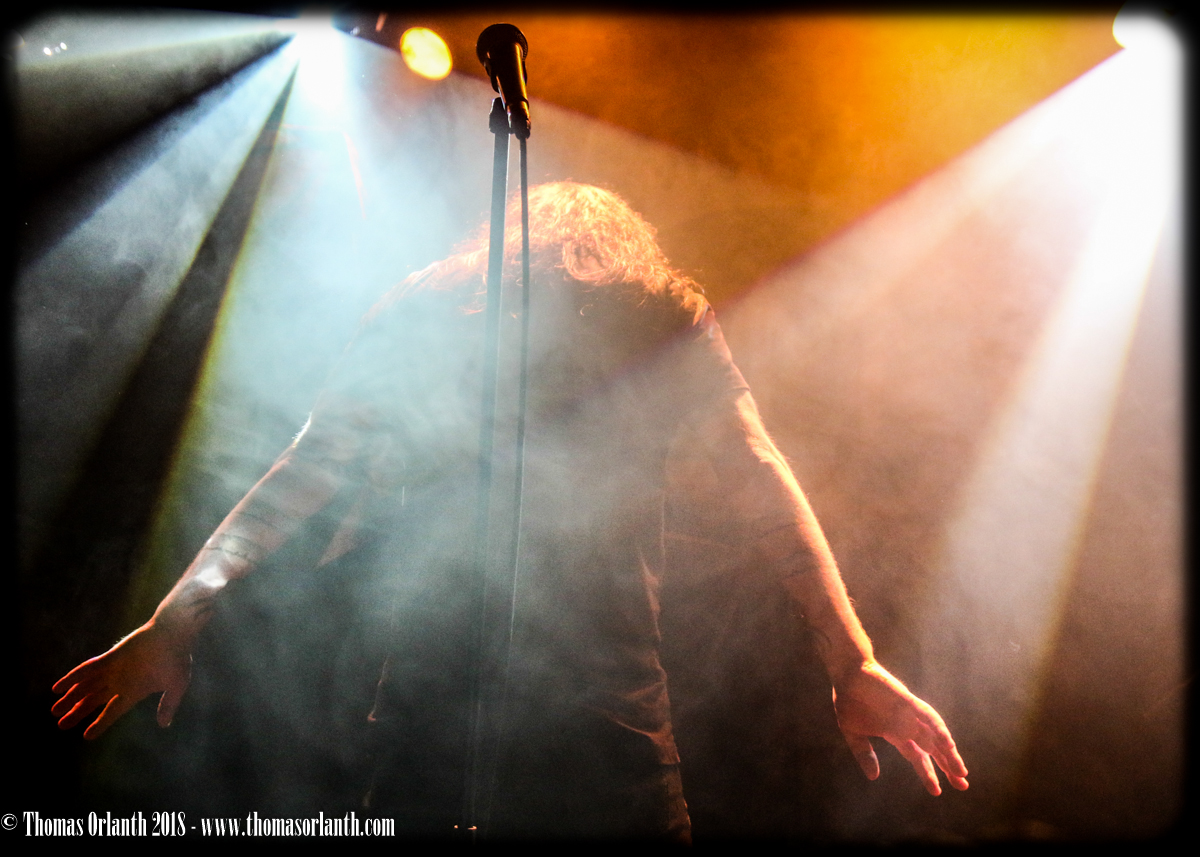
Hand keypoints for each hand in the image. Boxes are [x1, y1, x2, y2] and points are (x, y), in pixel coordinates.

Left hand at [51, 622, 191, 739]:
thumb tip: (164, 725)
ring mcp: (114, 669)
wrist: (174, 632)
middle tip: (61, 726)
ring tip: (54, 711)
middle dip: (77, 712)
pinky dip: (72, 679)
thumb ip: (169, 704)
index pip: (112, 711)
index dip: (99, 724)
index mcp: (135, 691)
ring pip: (86, 687)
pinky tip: (58, 688)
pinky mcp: (110, 656)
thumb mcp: (177, 684)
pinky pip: (87, 669)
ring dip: (70, 698)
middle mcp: (120, 682)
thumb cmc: (178, 658)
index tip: (86, 736)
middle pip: (93, 700)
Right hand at [832, 661, 968, 795]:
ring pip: (935, 735)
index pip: (918, 757)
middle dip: (948, 767)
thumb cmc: (849, 700)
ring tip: (959, 770)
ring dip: (948, 752)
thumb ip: (864, 754)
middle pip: (933, 750)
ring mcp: (909, 713)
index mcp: (896, 734)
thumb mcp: (854, 733)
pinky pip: (926, 716)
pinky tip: (947, 743)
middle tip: (963, 785)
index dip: (928, 773)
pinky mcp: (907, 701)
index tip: (937, 792)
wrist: (846, 673)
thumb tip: (874, 777)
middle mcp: (907, 726)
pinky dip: (938, 729)